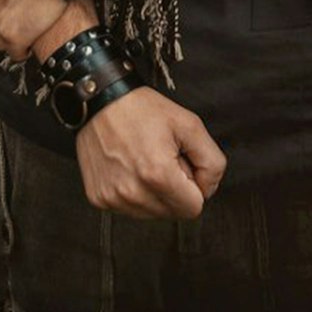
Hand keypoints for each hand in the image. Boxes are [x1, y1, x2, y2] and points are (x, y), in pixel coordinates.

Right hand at [75, 86, 225, 219]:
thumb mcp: (189, 124)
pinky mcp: (99, 198)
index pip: (193, 208)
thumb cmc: (142, 109)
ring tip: (143, 160)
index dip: (194, 185)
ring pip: (151, 213)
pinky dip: (133, 192)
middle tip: (161, 157)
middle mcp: (133, 193)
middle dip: (174, 190)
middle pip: (172, 213)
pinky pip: (128, 209)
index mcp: (158, 176)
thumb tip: (207, 190)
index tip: (181, 162)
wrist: (100, 99)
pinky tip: (127, 166)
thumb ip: (212, 162)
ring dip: (153, 192)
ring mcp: (113, 198)